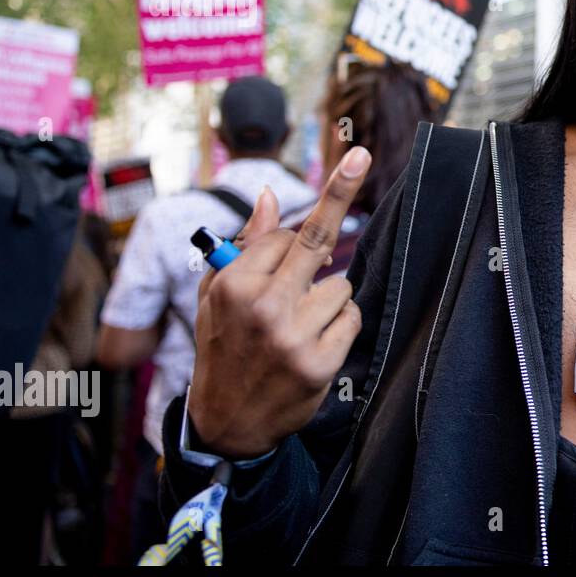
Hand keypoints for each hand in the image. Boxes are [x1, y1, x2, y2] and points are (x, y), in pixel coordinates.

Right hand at [188, 146, 371, 458]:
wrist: (226, 423)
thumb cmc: (222, 348)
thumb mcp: (216, 297)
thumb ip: (245, 246)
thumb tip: (268, 196)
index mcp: (233, 285)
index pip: (286, 235)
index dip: (294, 239)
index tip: (345, 166)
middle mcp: (262, 306)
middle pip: (317, 239)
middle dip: (340, 191)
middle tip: (359, 153)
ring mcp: (293, 336)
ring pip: (340, 287)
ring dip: (328, 299)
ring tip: (297, 326)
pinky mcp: (320, 363)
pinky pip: (351, 319)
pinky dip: (340, 326)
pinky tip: (313, 344)